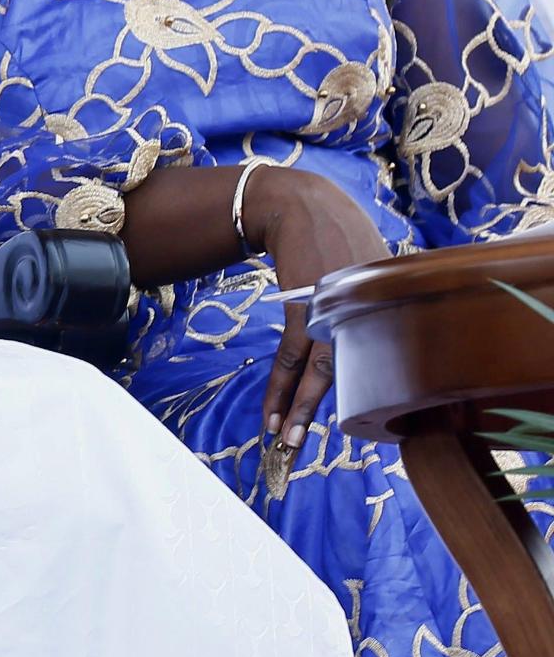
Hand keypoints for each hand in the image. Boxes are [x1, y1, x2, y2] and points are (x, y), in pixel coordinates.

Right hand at [242, 165, 391, 451]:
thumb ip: (374, 306)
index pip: (369, 364)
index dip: (356, 400)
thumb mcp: (370, 269)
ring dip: (289, 407)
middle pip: (336, 375)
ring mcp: (327, 312)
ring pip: (309, 371)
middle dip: (311, 415)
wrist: (300, 205)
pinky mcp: (302, 308)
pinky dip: (280, 384)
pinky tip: (275, 408)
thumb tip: (382, 339)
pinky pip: (290, 356)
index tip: (351, 429)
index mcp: (378, 309)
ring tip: (279, 438)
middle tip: (296, 450)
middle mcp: (356, 314)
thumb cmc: (339, 235)